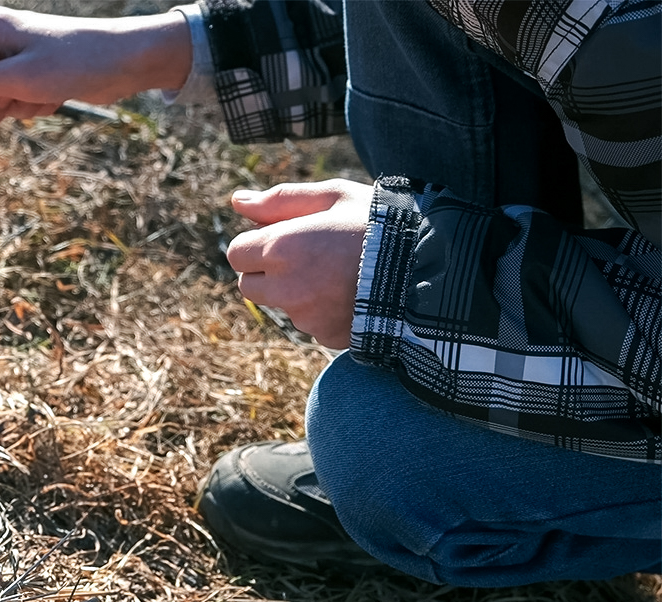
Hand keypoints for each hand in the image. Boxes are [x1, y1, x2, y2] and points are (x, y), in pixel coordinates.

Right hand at [0, 7, 190, 125]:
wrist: (123, 63)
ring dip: (9, 108)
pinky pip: (11, 101)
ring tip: (38, 98)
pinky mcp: (29, 76)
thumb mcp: (18, 79)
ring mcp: (12, 59)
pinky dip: (27, 107)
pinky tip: (51, 99)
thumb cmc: (74, 62)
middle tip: (11, 101)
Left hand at [226, 179, 372, 348]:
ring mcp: (305, 316)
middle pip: (249, 286)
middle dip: (267, 272)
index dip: (257, 243)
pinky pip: (310, 324)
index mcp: (280, 247)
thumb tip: (238, 202)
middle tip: (307, 255)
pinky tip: (351, 293)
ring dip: (296, 292)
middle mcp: (286, 287)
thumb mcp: (334, 197)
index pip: (236, 253)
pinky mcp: (325, 336)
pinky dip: (322, 311)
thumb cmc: (380, 223)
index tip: (285, 236)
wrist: (432, 267)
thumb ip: (280, 200)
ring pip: (282, 306)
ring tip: (339, 272)